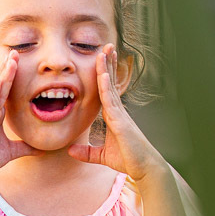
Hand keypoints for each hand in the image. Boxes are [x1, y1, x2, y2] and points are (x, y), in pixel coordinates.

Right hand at [0, 50, 40, 184]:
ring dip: (5, 74)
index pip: (7, 92)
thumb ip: (26, 147)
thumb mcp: (12, 152)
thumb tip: (42, 149)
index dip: (12, 77)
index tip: (18, 63)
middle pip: (2, 86)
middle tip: (16, 52)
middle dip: (9, 69)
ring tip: (11, 58)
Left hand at [68, 44, 166, 181]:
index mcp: (113, 116)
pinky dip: (106, 88)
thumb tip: (70, 151)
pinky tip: (103, 75)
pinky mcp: (121, 122)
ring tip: (104, 51)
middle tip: (105, 46)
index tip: (101, 61)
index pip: (106, 91)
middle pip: (110, 84)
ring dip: (106, 69)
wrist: (144, 169)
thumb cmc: (128, 160)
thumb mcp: (101, 156)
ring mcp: (120, 115)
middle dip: (107, 65)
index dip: (103, 75)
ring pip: (111, 88)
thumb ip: (86, 152)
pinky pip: (111, 102)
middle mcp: (117, 112)